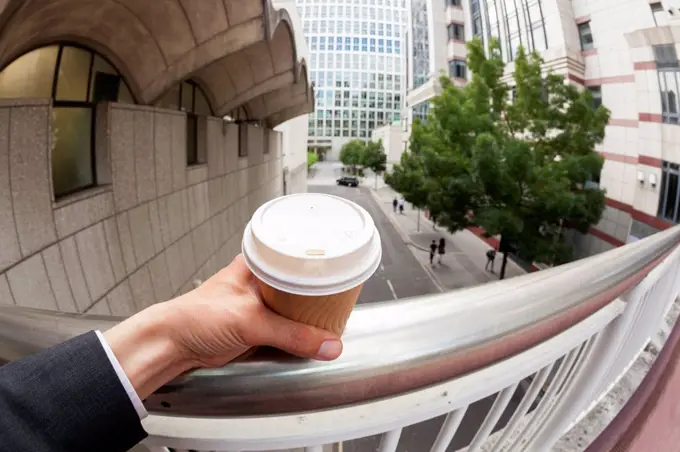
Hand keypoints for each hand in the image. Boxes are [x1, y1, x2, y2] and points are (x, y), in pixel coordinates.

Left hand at [104, 255, 343, 398]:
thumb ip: (291, 334)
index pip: (295, 253)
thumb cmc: (195, 317)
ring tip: (333, 311)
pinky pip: (286, 325)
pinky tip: (312, 331)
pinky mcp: (257, 325)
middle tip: (343, 292)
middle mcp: (259, 280)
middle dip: (319, 288)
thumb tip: (327, 343)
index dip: (318, 257)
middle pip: (299, 280)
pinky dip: (299, 330)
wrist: (173, 345)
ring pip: (294, 303)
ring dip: (310, 311)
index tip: (342, 263)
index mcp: (256, 264)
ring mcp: (258, 303)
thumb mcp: (250, 321)